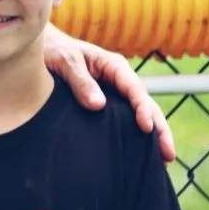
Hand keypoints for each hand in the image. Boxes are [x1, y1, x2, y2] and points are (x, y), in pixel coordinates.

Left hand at [43, 25, 175, 161]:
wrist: (40, 47)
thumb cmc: (54, 50)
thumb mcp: (65, 61)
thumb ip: (80, 81)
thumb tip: (98, 106)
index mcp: (114, 66)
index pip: (135, 89)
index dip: (143, 109)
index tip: (146, 128)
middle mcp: (120, 80)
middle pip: (146, 105)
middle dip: (159, 130)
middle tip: (168, 155)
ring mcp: (115, 94)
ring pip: (139, 115)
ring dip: (153, 137)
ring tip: (162, 162)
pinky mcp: (107, 105)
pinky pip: (124, 120)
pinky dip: (135, 136)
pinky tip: (140, 155)